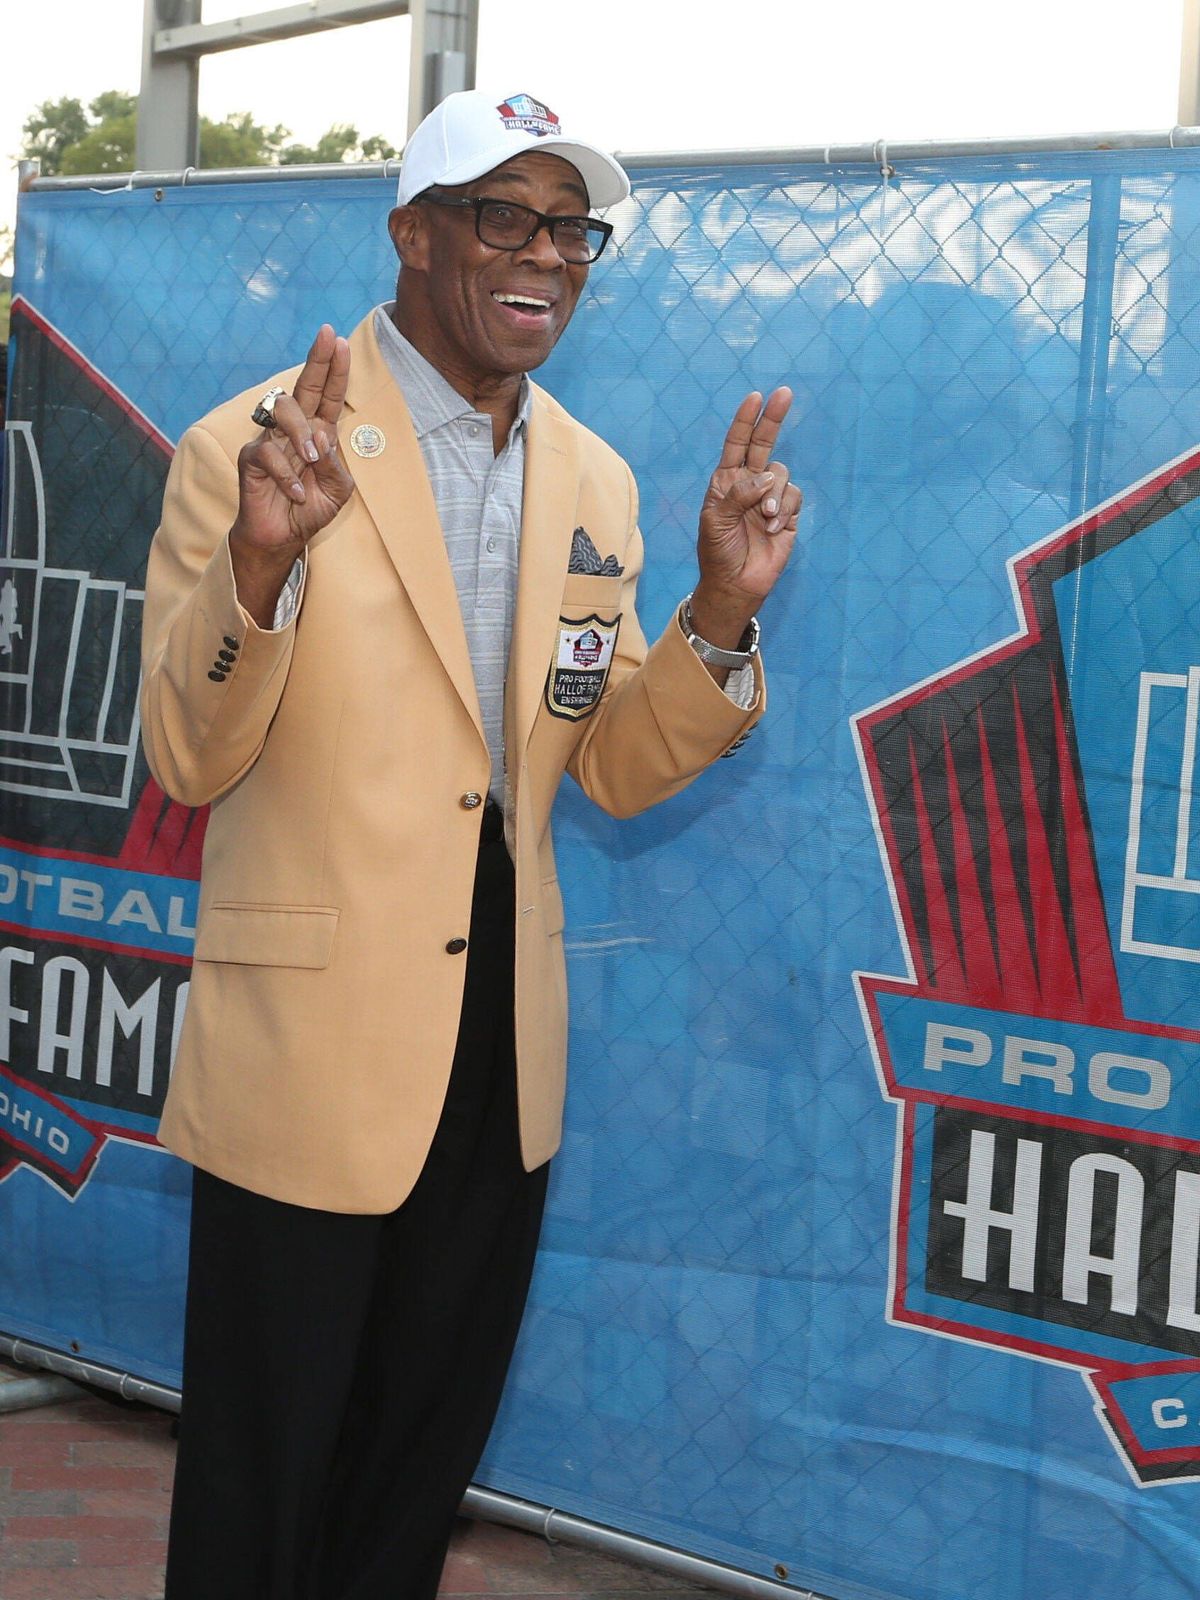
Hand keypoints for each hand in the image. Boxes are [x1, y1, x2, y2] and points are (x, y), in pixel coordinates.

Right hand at [230, 325, 354, 623]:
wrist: (282, 538)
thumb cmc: (310, 510)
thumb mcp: (338, 491)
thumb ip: (337, 464)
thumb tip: (322, 439)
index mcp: (319, 434)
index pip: (328, 396)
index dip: (335, 369)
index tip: (339, 340)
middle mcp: (294, 430)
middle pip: (304, 386)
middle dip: (317, 360)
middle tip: (327, 336)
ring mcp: (272, 440)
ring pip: (284, 409)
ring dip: (302, 433)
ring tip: (312, 459)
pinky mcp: (252, 458)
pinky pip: (268, 453)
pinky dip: (287, 475)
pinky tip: (295, 493)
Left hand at [690, 388, 800, 647]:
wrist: (736, 584)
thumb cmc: (718, 552)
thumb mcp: (716, 521)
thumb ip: (738, 494)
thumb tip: (766, 476)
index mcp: (726, 481)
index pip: (737, 443)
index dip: (746, 420)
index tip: (755, 397)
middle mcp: (749, 483)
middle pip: (764, 444)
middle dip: (774, 419)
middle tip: (784, 393)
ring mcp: (770, 498)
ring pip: (782, 474)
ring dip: (774, 494)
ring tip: (764, 518)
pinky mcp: (788, 513)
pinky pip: (794, 497)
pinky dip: (785, 510)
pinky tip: (773, 528)